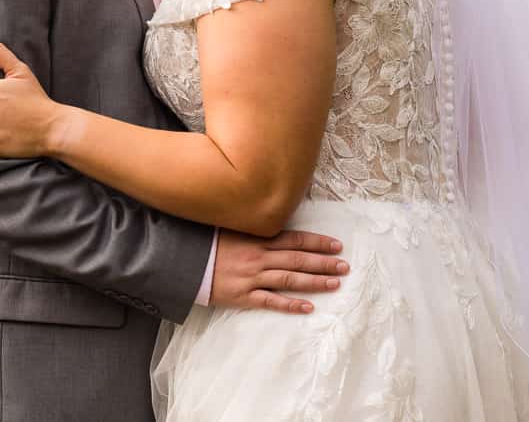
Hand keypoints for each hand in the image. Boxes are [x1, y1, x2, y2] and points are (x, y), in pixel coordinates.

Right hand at [210, 229, 348, 314]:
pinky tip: (308, 307)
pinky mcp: (243, 296)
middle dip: (323, 262)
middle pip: (298, 259)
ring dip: (314, 281)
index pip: (294, 239)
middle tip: (345, 266)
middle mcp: (259, 257)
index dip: (317, 242)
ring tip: (335, 284)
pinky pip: (271, 301)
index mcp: (257, 238)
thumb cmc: (206, 243)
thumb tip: (273, 221)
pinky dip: (290, 304)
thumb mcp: (230, 228)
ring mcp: (252, 277)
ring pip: (290, 279)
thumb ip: (252, 228)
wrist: (183, 262)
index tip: (336, 245)